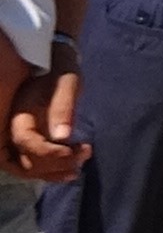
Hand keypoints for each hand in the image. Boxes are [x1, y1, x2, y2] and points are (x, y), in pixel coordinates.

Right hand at [6, 65, 79, 182]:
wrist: (55, 60)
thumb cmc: (61, 69)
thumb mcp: (66, 83)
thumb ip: (62, 108)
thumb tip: (62, 137)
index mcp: (19, 114)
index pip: (27, 143)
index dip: (50, 153)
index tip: (75, 152)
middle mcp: (12, 128)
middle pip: (23, 161)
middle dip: (52, 166)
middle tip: (80, 160)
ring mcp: (19, 135)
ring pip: (26, 165)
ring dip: (52, 172)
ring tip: (78, 167)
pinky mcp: (29, 138)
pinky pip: (32, 160)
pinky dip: (50, 169)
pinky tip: (71, 168)